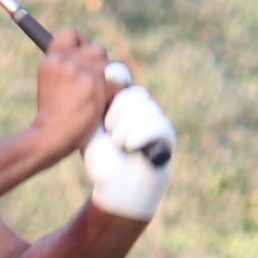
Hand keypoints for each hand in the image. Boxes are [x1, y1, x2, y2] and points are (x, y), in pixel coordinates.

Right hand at [30, 26, 121, 157]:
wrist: (51, 135)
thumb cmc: (51, 116)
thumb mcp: (49, 84)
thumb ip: (65, 68)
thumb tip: (87, 60)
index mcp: (52, 59)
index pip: (71, 33)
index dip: (82, 42)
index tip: (84, 55)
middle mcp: (67, 61)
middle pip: (97, 49)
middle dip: (100, 65)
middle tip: (96, 83)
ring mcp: (83, 72)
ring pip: (111, 65)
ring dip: (110, 80)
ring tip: (99, 97)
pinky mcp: (98, 86)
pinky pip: (119, 82)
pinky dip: (116, 93)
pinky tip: (105, 104)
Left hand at [84, 83, 174, 220]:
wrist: (117, 186)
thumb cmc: (101, 158)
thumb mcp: (91, 127)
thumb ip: (96, 100)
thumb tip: (110, 71)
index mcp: (122, 101)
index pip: (121, 76)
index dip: (114, 79)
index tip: (104, 95)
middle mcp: (141, 106)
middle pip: (132, 92)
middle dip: (115, 114)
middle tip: (109, 133)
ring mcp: (156, 118)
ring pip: (143, 107)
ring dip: (123, 130)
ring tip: (118, 145)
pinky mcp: (167, 134)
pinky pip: (155, 123)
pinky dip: (137, 136)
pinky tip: (129, 147)